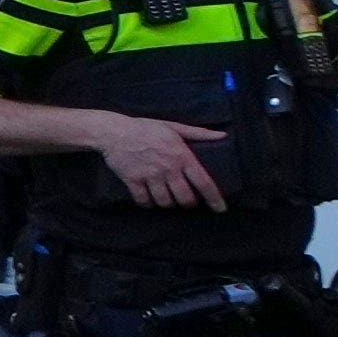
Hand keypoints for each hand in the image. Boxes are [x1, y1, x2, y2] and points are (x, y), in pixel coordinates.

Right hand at [82, 113, 233, 207]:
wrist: (114, 131)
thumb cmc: (146, 128)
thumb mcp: (174, 127)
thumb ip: (199, 133)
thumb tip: (223, 135)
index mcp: (182, 156)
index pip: (203, 182)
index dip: (214, 198)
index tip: (221, 209)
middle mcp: (168, 169)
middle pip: (185, 198)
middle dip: (188, 203)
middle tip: (186, 201)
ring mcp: (150, 176)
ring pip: (165, 202)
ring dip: (168, 204)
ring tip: (168, 199)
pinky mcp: (133, 181)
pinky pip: (144, 201)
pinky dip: (148, 204)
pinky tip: (149, 200)